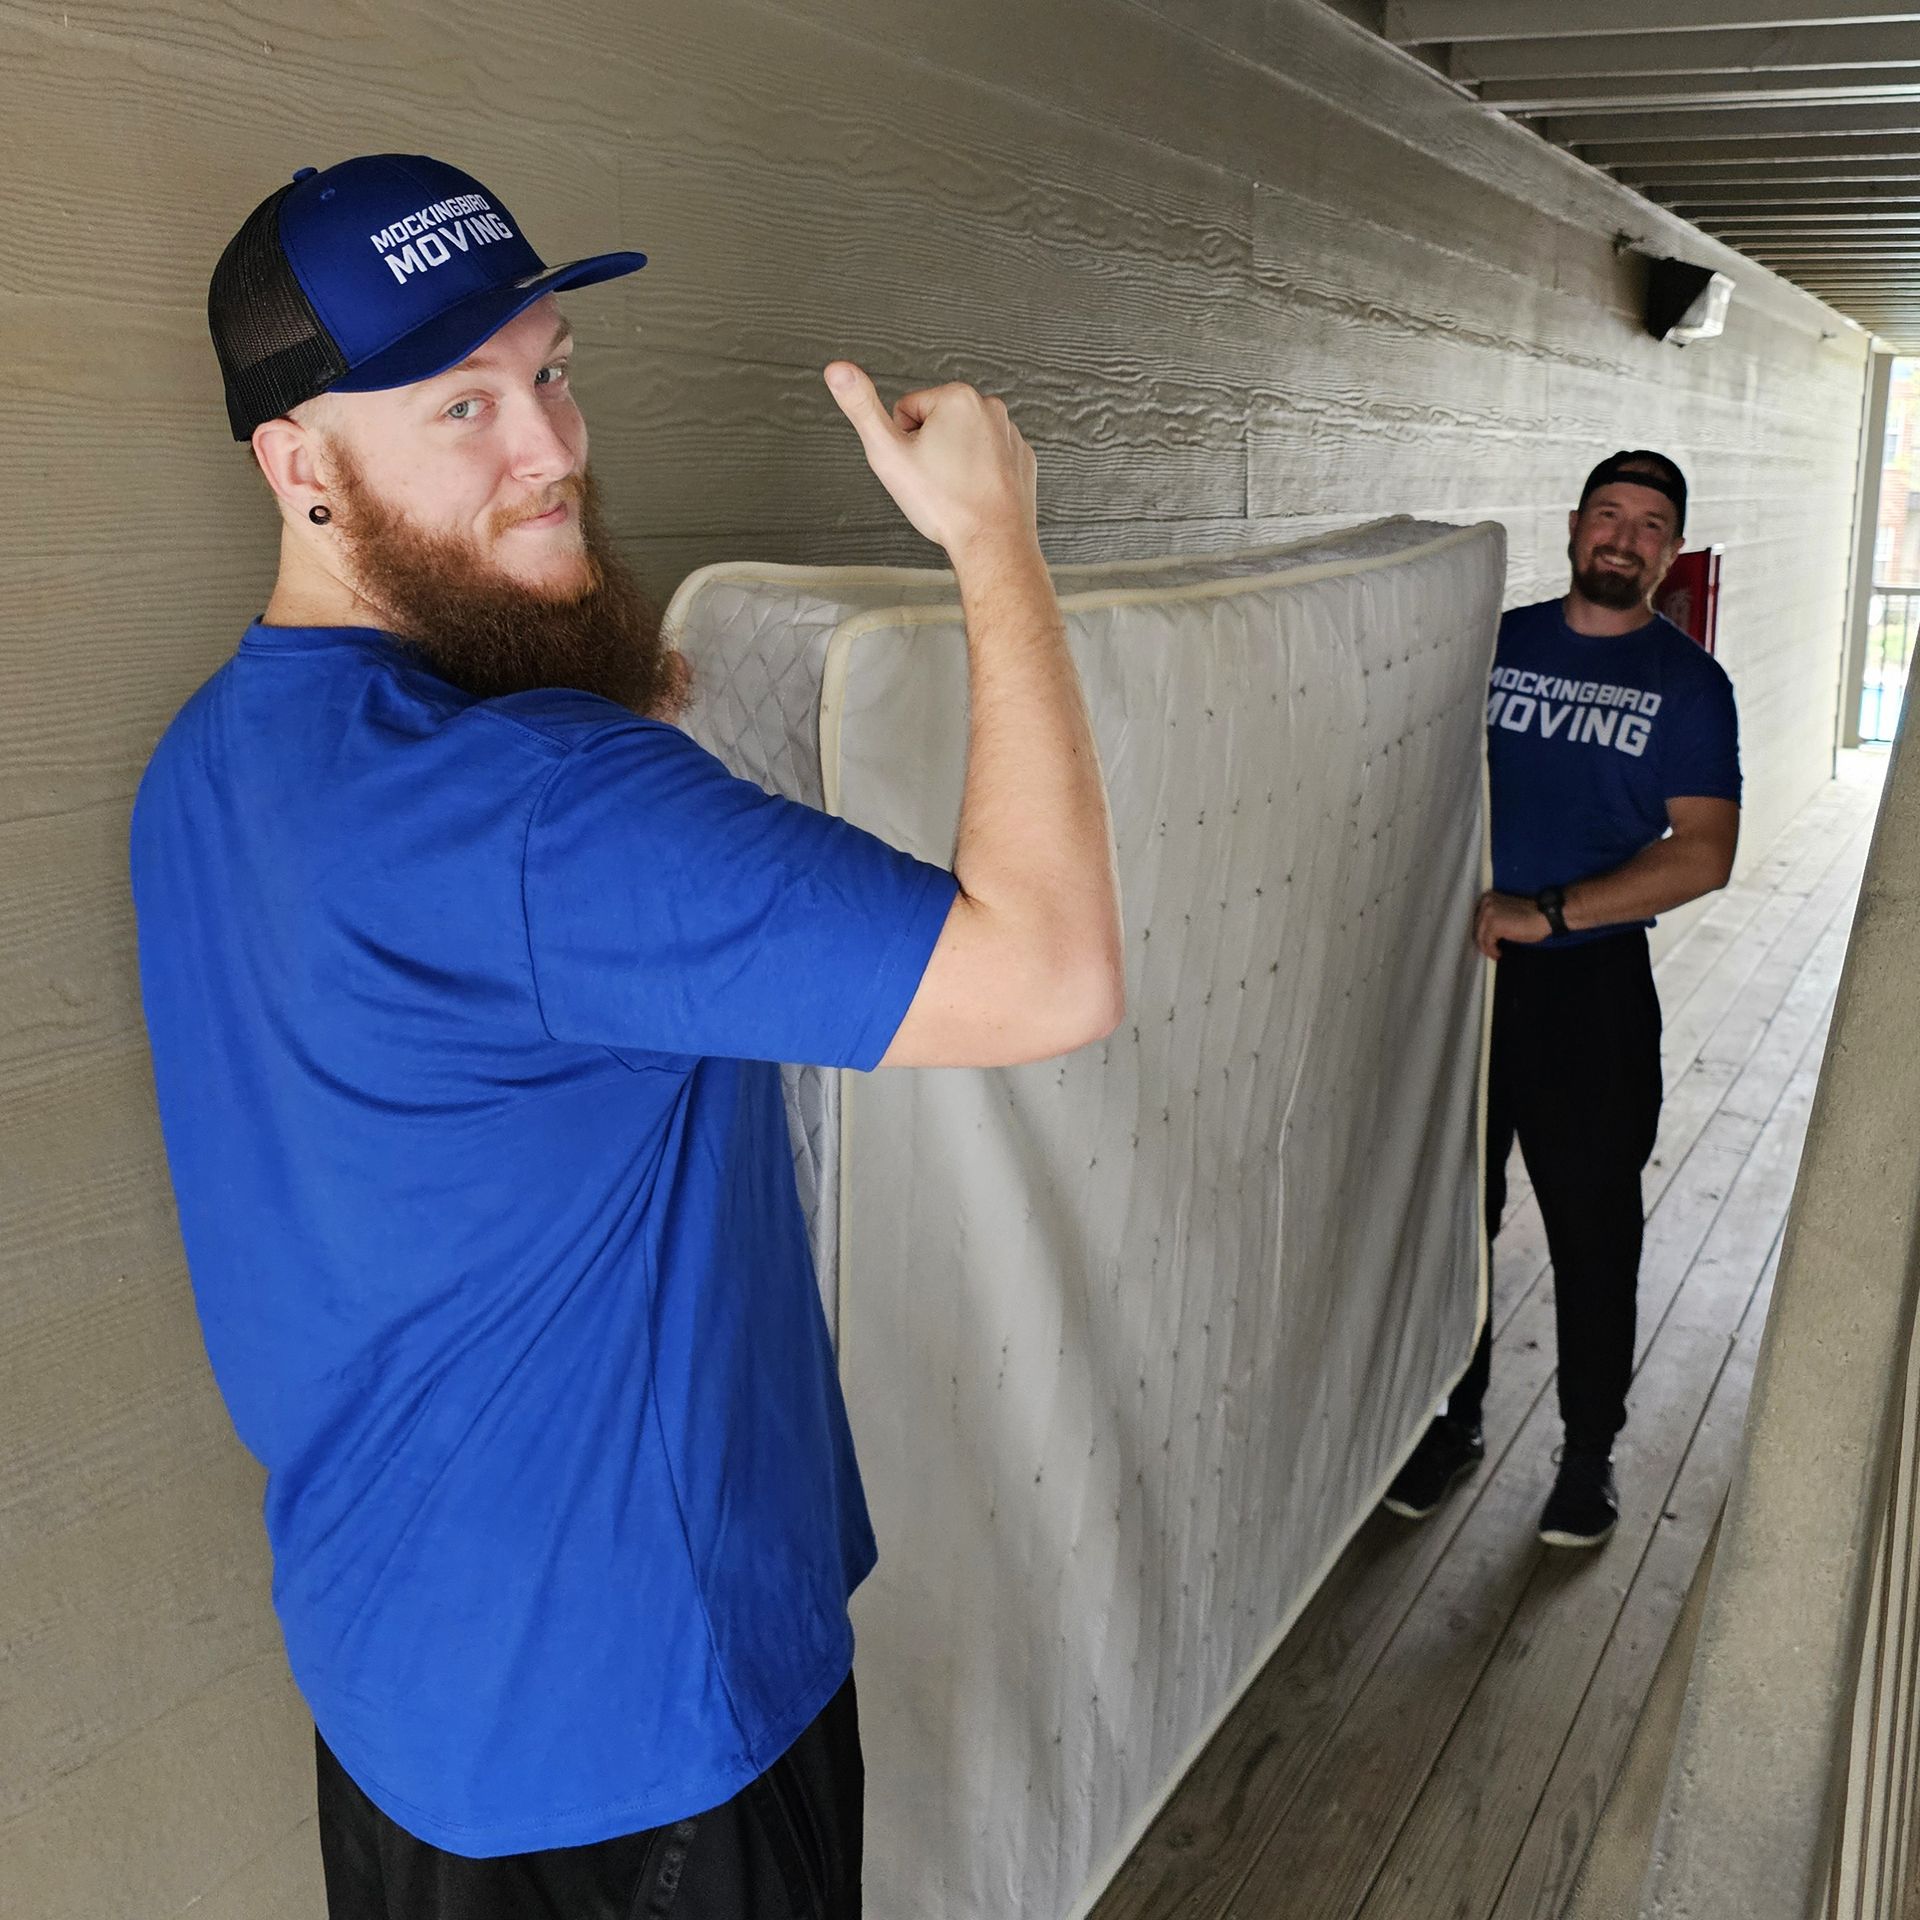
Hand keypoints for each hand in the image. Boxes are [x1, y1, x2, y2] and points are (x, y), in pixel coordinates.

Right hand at [823, 361, 1037, 561]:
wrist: (992, 543)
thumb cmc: (942, 503)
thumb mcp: (888, 453)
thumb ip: (860, 408)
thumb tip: (836, 369)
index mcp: (956, 397)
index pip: (906, 410)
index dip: (903, 442)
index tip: (918, 466)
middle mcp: (989, 406)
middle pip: (936, 423)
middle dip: (929, 450)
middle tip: (936, 481)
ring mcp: (1010, 433)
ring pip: (962, 442)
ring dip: (953, 461)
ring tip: (957, 490)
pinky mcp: (1022, 458)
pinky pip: (988, 459)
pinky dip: (979, 474)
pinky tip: (976, 494)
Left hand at [1474, 890, 1550, 958]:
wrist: (1545, 916)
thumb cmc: (1530, 916)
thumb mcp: (1506, 912)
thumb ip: (1494, 916)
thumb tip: (1485, 931)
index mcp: (1488, 898)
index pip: (1478, 918)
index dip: (1482, 932)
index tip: (1487, 942)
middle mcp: (1486, 903)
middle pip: (1477, 927)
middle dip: (1483, 941)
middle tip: (1491, 950)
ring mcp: (1488, 914)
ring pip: (1480, 936)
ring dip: (1487, 948)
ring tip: (1495, 954)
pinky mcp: (1494, 925)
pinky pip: (1487, 943)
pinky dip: (1492, 951)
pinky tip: (1498, 954)